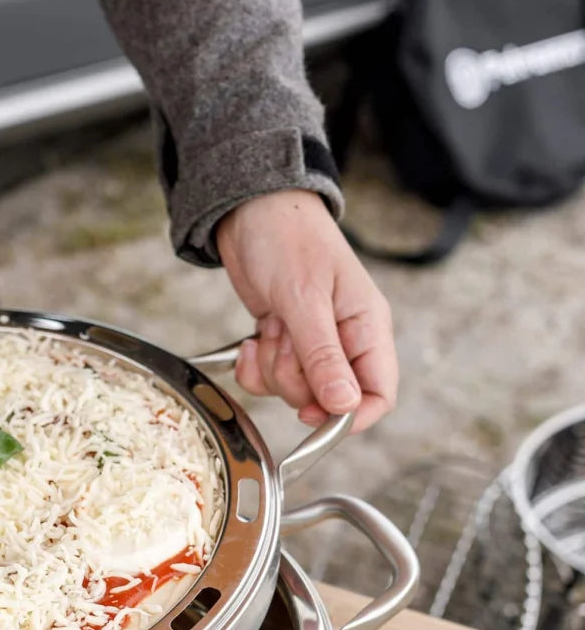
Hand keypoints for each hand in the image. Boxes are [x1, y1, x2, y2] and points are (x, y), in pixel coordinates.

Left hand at [215, 190, 396, 432]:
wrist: (249, 212)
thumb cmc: (287, 240)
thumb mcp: (305, 299)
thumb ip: (324, 356)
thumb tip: (344, 406)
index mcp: (367, 328)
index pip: (379, 394)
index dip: (351, 417)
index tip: (313, 415)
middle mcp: (344, 340)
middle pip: (327, 399)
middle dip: (294, 380)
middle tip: (282, 338)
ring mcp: (312, 343)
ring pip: (293, 390)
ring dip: (272, 367)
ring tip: (270, 327)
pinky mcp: (283, 342)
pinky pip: (268, 378)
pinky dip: (253, 366)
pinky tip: (252, 337)